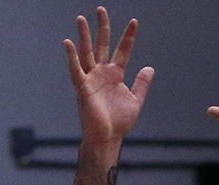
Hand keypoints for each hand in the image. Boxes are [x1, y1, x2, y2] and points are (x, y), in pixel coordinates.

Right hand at [64, 8, 153, 146]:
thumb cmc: (119, 122)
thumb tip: (150, 67)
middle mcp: (102, 73)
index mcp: (115, 74)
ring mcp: (91, 78)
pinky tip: (68, 43)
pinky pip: (76, 70)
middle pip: (102, 45)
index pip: (123, 50)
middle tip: (101, 9)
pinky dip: (71, 57)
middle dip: (102, 28)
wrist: (108, 138)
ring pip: (86, 52)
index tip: (134, 22)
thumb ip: (142, 84)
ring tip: (81, 18)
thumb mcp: (136, 100)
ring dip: (84, 36)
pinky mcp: (82, 88)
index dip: (128, 37)